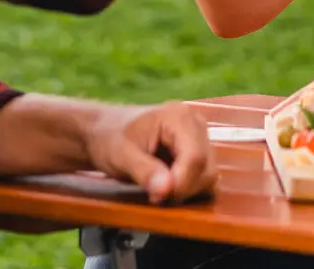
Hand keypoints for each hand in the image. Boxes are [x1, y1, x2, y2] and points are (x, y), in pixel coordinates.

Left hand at [80, 101, 217, 204]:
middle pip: (206, 168)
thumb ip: (144, 171)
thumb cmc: (109, 138)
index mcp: (179, 116)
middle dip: (182, 188)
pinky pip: (204, 176)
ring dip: (186, 190)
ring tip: (158, 189)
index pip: (195, 157)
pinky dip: (188, 187)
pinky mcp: (198, 149)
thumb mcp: (120, 156)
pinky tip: (167, 185)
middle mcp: (195, 122)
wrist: (105, 131)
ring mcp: (199, 136)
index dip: (181, 183)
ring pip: (209, 175)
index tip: (158, 197)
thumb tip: (167, 189)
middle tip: (154, 195)